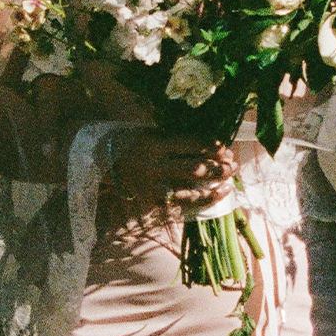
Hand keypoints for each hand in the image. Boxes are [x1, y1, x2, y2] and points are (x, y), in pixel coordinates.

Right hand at [103, 131, 235, 236]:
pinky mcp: (153, 200)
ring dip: (214, 185)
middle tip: (233, 163)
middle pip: (194, 168)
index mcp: (156, 144)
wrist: (102, 163)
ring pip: (191, 190)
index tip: (225, 147)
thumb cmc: (132, 143)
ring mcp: (154, 186)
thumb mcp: (151, 132)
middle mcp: (156, 166)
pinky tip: (218, 194)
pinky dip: (202, 200)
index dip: (212, 146)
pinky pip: (182, 203)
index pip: (191, 144)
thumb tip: (208, 142)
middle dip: (218, 166)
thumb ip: (176, 137)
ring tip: (230, 181)